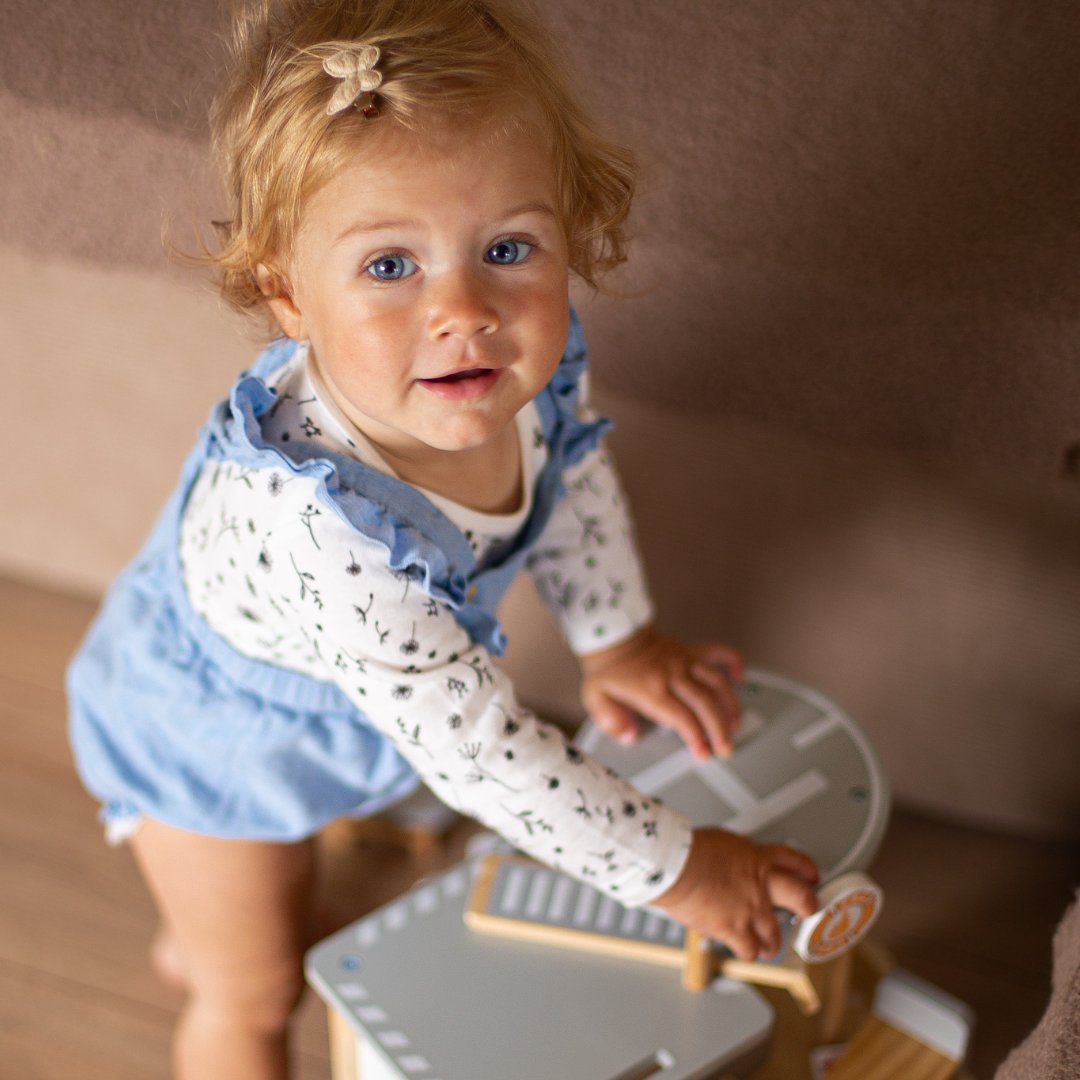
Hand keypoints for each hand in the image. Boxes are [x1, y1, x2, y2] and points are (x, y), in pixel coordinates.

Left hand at [579, 626, 742, 758]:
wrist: (613, 637)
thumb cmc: (608, 670)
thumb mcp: (595, 698)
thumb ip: (610, 721)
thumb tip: (630, 735)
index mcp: (651, 689)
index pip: (681, 717)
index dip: (696, 737)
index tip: (703, 753)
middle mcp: (672, 674)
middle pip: (704, 703)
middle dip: (719, 729)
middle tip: (726, 748)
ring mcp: (684, 660)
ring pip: (716, 681)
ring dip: (730, 705)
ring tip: (735, 725)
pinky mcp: (691, 651)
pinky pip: (718, 651)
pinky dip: (733, 661)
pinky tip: (739, 676)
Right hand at [652, 828, 819, 960]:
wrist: (676, 867)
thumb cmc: (688, 850)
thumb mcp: (721, 841)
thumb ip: (737, 852)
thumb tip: (737, 854)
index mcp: (757, 858)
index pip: (793, 860)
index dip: (806, 869)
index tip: (810, 876)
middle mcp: (760, 885)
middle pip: (801, 898)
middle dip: (808, 906)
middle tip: (808, 910)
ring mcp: (750, 910)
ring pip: (775, 934)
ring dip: (772, 942)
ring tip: (768, 945)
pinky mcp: (734, 930)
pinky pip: (749, 950)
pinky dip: (746, 952)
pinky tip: (743, 950)